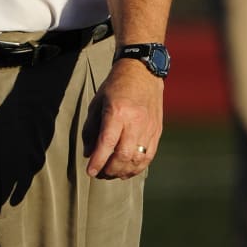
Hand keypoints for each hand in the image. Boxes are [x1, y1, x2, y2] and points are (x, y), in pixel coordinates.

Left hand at [82, 59, 163, 178]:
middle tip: (100, 174)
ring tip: (111, 173)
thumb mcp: (97, 102)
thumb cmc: (116, 86)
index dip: (98, 160)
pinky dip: (137, 168)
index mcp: (117, 111)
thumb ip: (91, 128)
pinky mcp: (157, 132)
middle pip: (123, 155)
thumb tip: (88, 153)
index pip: (107, 142)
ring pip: (137, 160)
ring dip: (123, 172)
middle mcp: (135, 121)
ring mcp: (148, 128)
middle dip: (110, 170)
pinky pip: (148, 157)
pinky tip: (127, 170)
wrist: (142, 72)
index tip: (90, 171)